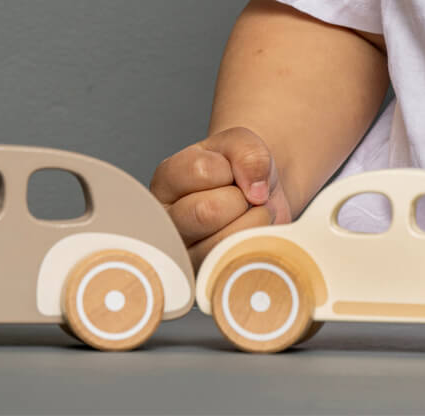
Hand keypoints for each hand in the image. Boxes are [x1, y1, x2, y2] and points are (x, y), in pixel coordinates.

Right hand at [149, 126, 292, 270]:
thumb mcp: (241, 144)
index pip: (201, 171)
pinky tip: (251, 239)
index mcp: (167, 181)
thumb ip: (248, 152)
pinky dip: (256, 249)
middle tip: (243, 198)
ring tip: (249, 217)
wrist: (257, 200)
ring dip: (252, 224)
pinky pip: (235, 270)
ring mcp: (185, 256)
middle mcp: (167, 221)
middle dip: (240, 199)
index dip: (230, 168)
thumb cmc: (240, 172)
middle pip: (207, 211)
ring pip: (222, 245)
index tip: (230, 171)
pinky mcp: (207, 281)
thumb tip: (256, 191)